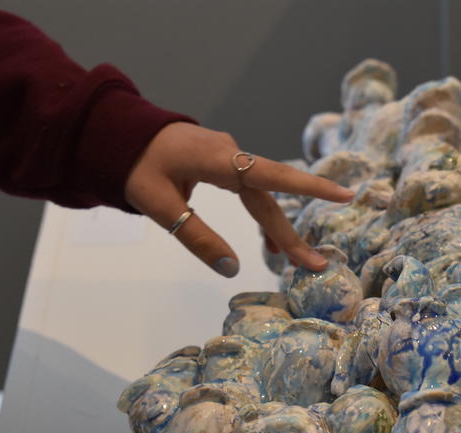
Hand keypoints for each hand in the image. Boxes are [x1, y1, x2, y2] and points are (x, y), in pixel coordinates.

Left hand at [124, 122, 352, 276]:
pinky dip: (262, 217)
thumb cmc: (135, 166)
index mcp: (220, 160)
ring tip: (289, 262)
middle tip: (316, 264)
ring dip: (277, 229)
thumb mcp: (160, 206)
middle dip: (291, 234)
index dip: (310, 187)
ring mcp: (230, 158)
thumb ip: (197, 237)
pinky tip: (266, 243)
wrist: (117, 134)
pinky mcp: (224, 163)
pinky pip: (252, 192)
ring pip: (263, 198)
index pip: (274, 175)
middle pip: (271, 199)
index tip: (344, 195)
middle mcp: (233, 156)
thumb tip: (232, 270)